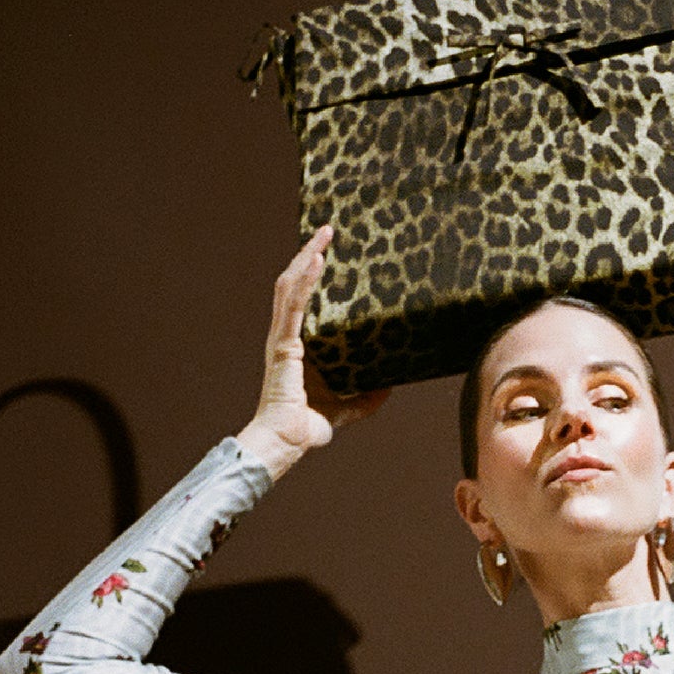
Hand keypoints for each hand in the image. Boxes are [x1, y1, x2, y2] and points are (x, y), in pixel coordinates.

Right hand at [237, 225, 389, 479]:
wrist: (287, 442)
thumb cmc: (306, 428)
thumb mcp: (348, 407)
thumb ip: (367, 397)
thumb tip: (390, 386)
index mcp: (298, 346)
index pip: (303, 300)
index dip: (311, 274)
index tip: (328, 252)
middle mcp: (287, 335)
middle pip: (295, 283)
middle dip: (310, 254)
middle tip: (329, 230)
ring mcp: (283, 338)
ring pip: (291, 286)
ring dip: (307, 257)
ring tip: (324, 235)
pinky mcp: (284, 345)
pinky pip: (294, 306)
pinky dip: (305, 281)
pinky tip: (317, 261)